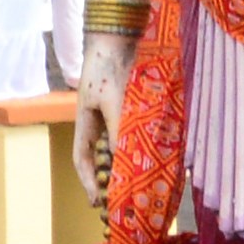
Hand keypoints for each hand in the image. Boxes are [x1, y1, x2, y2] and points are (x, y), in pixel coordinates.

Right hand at [76, 28, 132, 194]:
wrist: (118, 41)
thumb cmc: (107, 69)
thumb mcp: (110, 100)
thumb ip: (117, 126)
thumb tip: (121, 156)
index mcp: (85, 126)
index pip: (82, 161)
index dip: (88, 182)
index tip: (97, 201)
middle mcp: (100, 126)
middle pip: (103, 160)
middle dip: (112, 180)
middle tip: (123, 201)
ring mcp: (118, 119)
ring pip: (123, 150)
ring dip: (131, 166)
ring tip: (144, 187)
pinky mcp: (135, 112)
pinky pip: (140, 135)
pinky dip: (147, 147)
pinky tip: (161, 159)